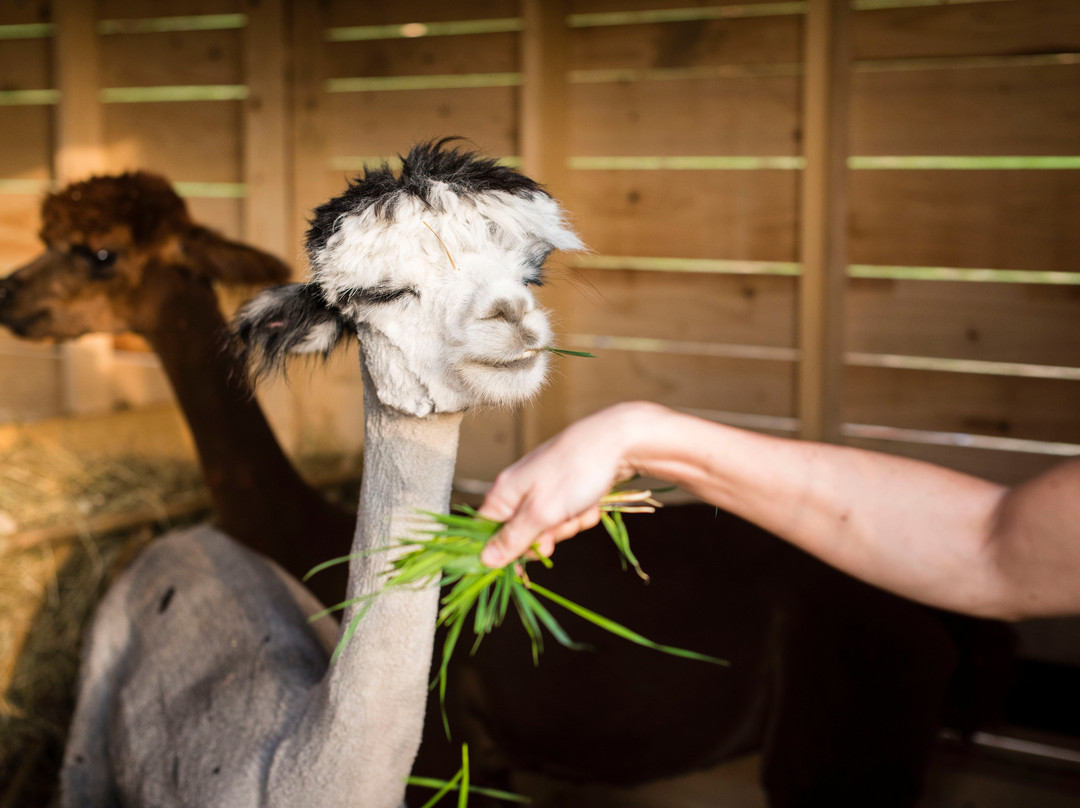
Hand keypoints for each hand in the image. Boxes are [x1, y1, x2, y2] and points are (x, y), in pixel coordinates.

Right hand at [478, 403, 646, 565]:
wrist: (618, 441)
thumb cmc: (575, 472)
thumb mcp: (541, 512)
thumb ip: (513, 539)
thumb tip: (485, 560)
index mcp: (504, 492)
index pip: (486, 532)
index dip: (502, 553)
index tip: (523, 568)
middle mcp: (520, 490)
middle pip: (522, 535)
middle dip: (546, 536)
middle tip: (560, 524)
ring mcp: (545, 489)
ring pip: (550, 527)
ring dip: (569, 524)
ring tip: (580, 507)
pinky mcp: (567, 490)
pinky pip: (569, 516)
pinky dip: (582, 514)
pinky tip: (592, 501)